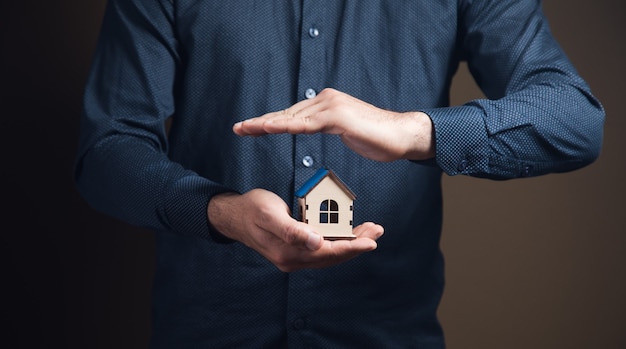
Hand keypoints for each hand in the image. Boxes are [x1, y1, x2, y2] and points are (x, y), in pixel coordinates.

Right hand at [207, 189, 383, 271]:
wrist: (234, 216)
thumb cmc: (251, 210)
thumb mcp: (269, 214)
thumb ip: (291, 229)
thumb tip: (315, 241)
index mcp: (288, 252)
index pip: (327, 253)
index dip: (351, 247)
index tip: (371, 241)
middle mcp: (293, 259)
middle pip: (333, 256)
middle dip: (357, 245)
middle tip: (377, 231)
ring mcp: (295, 257)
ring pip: (330, 254)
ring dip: (351, 243)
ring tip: (370, 231)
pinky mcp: (296, 250)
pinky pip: (323, 249)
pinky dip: (338, 241)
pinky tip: (349, 233)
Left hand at [233, 88, 434, 161]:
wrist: (402, 135)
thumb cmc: (376, 137)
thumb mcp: (345, 131)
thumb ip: (326, 125)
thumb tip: (312, 126)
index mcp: (326, 104)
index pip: (292, 114)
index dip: (270, 122)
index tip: (250, 128)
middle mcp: (326, 100)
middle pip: (287, 113)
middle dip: (261, 122)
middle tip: (238, 128)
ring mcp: (332, 106)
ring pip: (294, 117)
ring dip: (268, 124)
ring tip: (247, 129)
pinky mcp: (339, 116)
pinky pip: (308, 124)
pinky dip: (288, 126)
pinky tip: (271, 129)